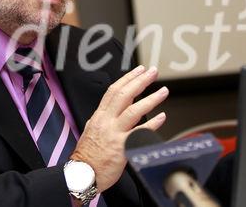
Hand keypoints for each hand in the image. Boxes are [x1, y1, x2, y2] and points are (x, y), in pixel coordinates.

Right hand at [70, 65, 167, 192]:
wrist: (82, 174)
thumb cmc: (87, 155)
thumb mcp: (91, 129)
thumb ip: (104, 119)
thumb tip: (113, 110)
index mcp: (99, 116)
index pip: (113, 91)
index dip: (127, 78)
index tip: (139, 70)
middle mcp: (106, 122)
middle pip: (124, 95)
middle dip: (140, 81)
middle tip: (153, 72)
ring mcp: (114, 134)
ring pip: (133, 111)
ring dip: (150, 99)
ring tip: (163, 91)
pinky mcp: (121, 148)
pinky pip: (139, 133)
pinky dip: (152, 124)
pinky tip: (162, 117)